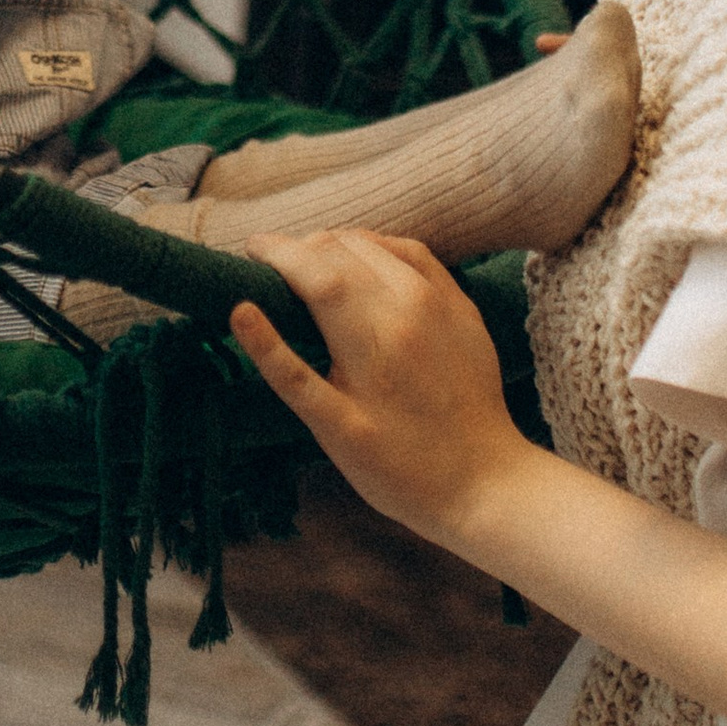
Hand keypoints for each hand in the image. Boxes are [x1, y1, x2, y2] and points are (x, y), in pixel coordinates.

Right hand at [228, 229, 533, 565]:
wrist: (484, 482)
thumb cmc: (397, 468)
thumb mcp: (331, 427)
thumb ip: (284, 366)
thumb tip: (242, 311)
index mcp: (371, 340)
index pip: (314, 267)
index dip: (276, 249)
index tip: (249, 249)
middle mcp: (408, 310)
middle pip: (342, 249)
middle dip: (299, 246)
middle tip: (272, 262)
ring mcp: (441, 305)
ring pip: (377, 245)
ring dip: (336, 243)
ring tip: (310, 260)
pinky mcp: (463, 309)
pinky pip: (416, 254)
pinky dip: (379, 246)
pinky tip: (362, 260)